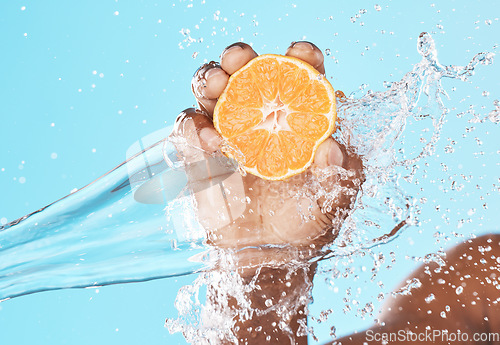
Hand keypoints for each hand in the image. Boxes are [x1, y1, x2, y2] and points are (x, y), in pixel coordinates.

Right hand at [171, 42, 362, 266]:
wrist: (267, 255)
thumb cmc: (305, 222)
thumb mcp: (333, 200)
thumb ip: (339, 175)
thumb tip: (330, 148)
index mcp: (297, 118)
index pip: (299, 75)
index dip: (301, 58)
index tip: (300, 54)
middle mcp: (260, 116)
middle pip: (245, 71)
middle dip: (239, 57)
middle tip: (239, 60)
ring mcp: (227, 131)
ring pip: (210, 89)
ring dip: (210, 79)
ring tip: (218, 87)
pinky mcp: (200, 152)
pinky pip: (188, 127)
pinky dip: (193, 127)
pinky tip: (209, 141)